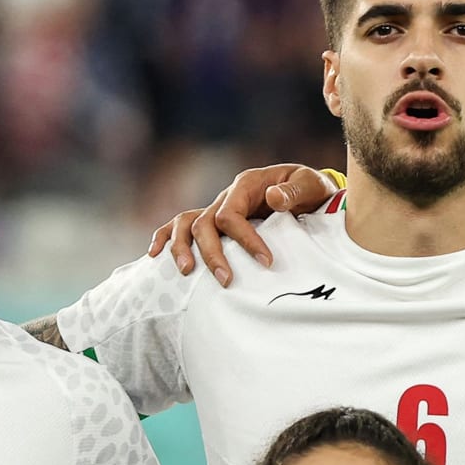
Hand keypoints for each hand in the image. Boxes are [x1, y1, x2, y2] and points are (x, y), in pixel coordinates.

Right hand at [147, 164, 333, 284]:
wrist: (309, 191)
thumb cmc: (310, 189)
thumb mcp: (310, 185)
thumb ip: (294, 191)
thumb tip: (273, 198)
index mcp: (247, 184)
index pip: (231, 214)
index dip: (245, 239)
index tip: (266, 262)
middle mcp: (227, 196)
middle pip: (204, 223)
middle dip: (212, 253)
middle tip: (226, 280)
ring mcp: (217, 208)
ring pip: (187, 225)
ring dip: (181, 248)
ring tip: (186, 272)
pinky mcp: (214, 221)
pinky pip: (181, 225)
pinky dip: (165, 238)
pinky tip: (154, 256)